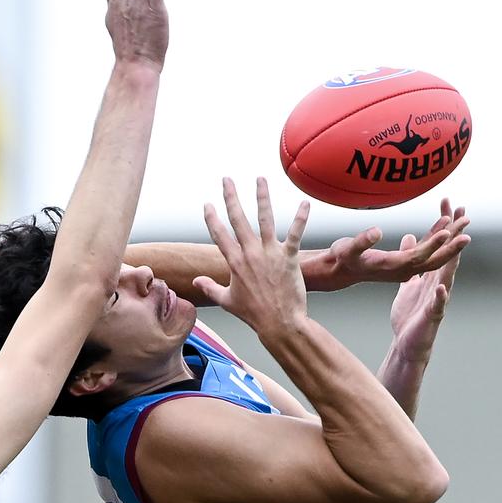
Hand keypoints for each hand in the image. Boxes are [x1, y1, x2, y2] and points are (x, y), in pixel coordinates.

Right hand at [194, 177, 309, 334]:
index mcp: (234, 263)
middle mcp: (250, 254)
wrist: (279, 323)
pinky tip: (304, 203)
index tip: (207, 204)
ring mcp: (270, 254)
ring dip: (262, 197)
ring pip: (265, 219)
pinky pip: (295, 233)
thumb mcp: (227, 301)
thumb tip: (196, 282)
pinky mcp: (289, 257)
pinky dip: (300, 218)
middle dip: (231, 197)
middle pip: (238, 219)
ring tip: (260, 180)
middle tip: (227, 180)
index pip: (219, 234)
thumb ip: (210, 288)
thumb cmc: (254, 314)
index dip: (212, 218)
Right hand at [301, 199, 470, 291]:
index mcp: (391, 267)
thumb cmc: (341, 258)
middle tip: (467, 228)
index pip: (418, 257)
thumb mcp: (346, 249)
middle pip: (433, 259)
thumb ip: (361, 241)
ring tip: (463, 221)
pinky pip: (424, 250)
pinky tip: (443, 224)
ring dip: (449, 239)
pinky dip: (435, 237)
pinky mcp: (404, 261)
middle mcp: (402, 270)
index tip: (446, 231)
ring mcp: (405, 267)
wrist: (339, 270)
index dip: (432, 244)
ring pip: (432, 254)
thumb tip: (377, 231)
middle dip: (451, 244)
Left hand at [388, 223, 463, 361]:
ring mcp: (437, 299)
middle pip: (449, 255)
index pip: (440, 246)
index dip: (444, 226)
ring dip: (455, 259)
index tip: (448, 203)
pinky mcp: (432, 315)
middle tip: (464, 212)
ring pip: (448, 275)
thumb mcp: (406, 281)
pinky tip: (441, 286)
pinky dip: (440, 296)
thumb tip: (410, 238)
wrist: (407, 342)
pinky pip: (437, 304)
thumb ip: (410, 261)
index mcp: (430, 274)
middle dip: (457, 235)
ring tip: (464, 241)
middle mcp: (438, 283)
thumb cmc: (409, 313)